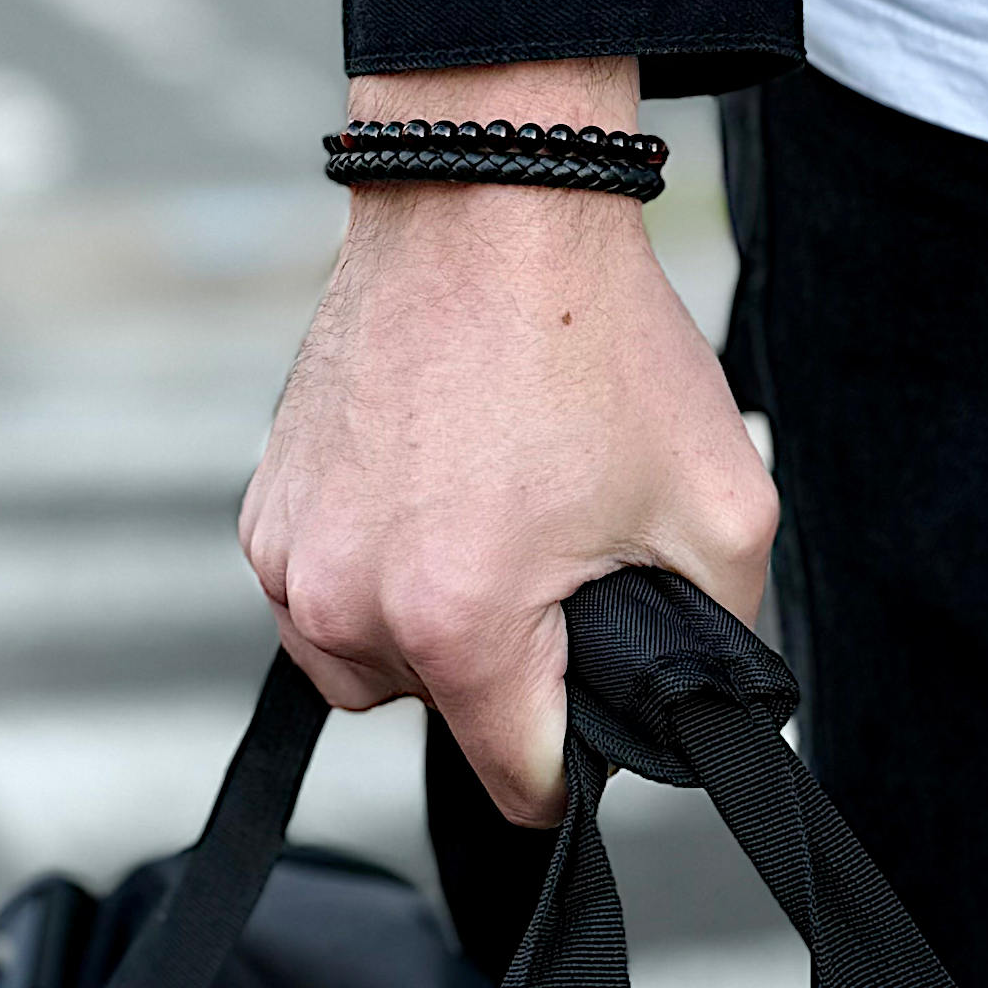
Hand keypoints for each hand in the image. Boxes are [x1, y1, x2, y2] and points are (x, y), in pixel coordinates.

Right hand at [239, 59, 777, 825]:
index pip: (521, 784)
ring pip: (372, 666)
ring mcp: (291, 553)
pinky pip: (327, 594)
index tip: (604, 699)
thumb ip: (721, 643)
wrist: (488, 203)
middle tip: (559, 559)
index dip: (581, 759)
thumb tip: (701, 714)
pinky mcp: (267, 506)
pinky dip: (381, 569)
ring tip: (496, 521)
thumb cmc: (597, 341)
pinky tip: (439, 490)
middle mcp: (346, 603)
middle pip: (443, 720)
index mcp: (458, 621)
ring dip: (434, 629)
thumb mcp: (719, 505)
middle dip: (510, 671)